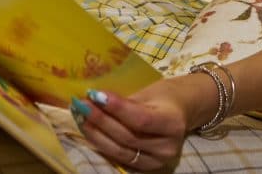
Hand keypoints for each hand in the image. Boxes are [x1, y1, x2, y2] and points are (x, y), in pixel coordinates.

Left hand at [71, 80, 190, 171]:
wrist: (180, 113)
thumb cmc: (163, 97)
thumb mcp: (149, 94)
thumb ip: (125, 102)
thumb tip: (95, 99)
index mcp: (172, 123)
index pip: (141, 119)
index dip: (117, 108)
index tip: (95, 94)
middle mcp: (167, 147)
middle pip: (127, 136)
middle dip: (101, 120)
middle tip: (82, 104)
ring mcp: (157, 161)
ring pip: (120, 150)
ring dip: (96, 133)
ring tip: (81, 116)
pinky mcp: (146, 168)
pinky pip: (119, 157)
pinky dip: (102, 143)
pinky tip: (90, 130)